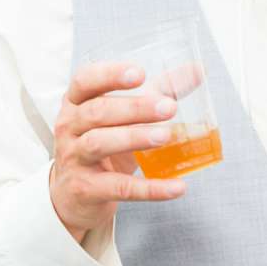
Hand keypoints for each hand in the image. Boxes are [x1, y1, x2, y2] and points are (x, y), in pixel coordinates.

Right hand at [48, 61, 188, 244]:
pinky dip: (149, 189)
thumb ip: (158, 92)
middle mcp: (69, 127)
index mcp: (76, 103)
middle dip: (134, 108)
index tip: (140, 74)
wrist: (74, 195)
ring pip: (99, 143)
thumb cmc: (102, 147)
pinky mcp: (85, 189)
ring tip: (166, 136)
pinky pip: (119, 187)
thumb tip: (197, 70)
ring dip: (134, 138)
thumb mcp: (124, 118)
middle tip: (169, 107)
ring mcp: (74, 159)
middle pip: (97, 112)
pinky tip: (176, 186)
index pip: (85, 80)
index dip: (110, 75)